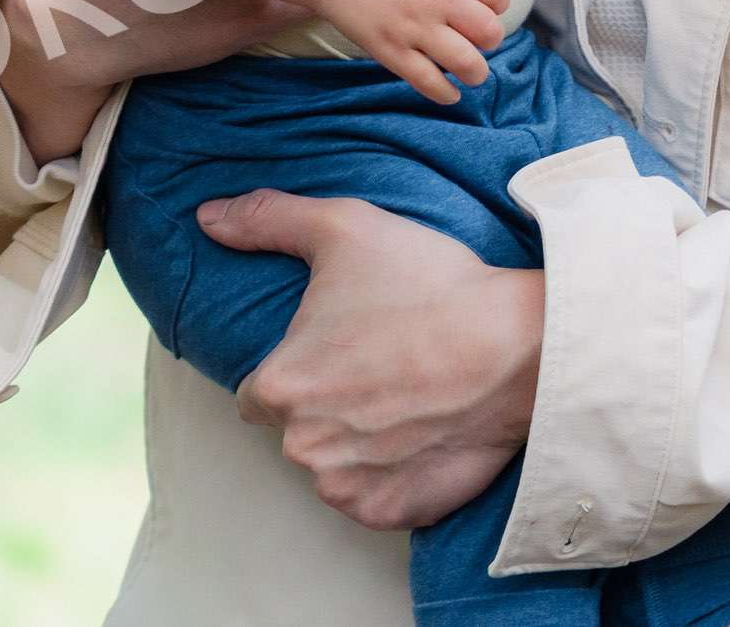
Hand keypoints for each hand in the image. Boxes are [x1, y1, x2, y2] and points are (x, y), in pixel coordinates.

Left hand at [194, 191, 542, 529]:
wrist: (521, 345)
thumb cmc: (432, 285)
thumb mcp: (347, 229)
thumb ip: (268, 220)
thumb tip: (208, 217)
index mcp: (278, 386)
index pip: (261, 392)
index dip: (301, 369)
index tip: (347, 350)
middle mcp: (301, 446)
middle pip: (299, 431)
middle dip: (331, 407)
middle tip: (388, 367)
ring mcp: (345, 486)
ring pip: (335, 467)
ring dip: (360, 445)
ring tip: (412, 402)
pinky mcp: (389, 512)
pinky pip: (375, 499)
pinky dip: (394, 477)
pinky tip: (426, 437)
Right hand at [306, 0, 520, 105]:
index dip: (498, 4)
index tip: (491, 8)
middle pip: (489, 31)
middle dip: (492, 40)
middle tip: (484, 40)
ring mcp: (416, 27)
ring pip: (467, 63)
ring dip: (477, 72)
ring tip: (474, 73)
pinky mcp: (391, 50)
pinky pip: (428, 81)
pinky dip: (445, 93)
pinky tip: (451, 94)